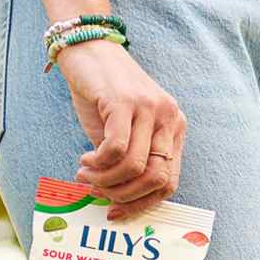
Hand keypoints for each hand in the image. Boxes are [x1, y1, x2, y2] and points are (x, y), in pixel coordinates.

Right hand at [60, 38, 185, 219]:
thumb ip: (126, 164)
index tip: (115, 211)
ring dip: (105, 181)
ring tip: (85, 174)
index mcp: (174, 128)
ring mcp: (150, 108)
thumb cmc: (102, 94)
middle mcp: (169, 117)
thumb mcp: (122, 133)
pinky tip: (86, 159)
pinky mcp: (125, 101)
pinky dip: (98, 163)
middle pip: (156, 179)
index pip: (169, 182)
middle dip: (123, 195)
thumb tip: (117, 203)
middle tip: (97, 192)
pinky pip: (116, 149)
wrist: (87, 47)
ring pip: (135, 167)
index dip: (142, 204)